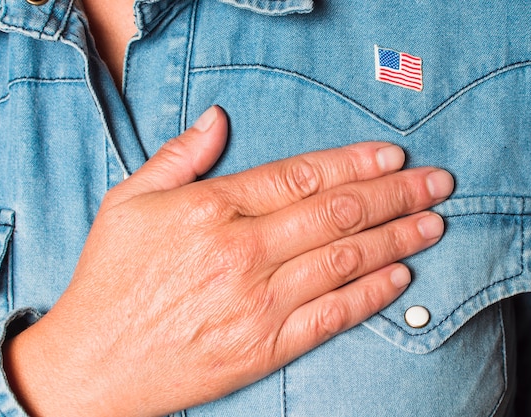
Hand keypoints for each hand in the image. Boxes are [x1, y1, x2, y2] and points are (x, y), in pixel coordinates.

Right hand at [3, 106, 453, 416]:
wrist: (92, 364)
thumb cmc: (110, 279)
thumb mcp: (129, 202)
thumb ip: (180, 156)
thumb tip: (219, 119)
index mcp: (212, 209)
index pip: (302, 176)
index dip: (355, 163)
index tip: (393, 158)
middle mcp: (244, 252)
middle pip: (338, 214)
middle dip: (396, 195)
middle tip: (438, 184)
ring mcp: (259, 302)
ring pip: (346, 262)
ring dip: (398, 240)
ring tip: (433, 224)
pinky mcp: (266, 347)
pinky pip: (333, 316)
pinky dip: (372, 295)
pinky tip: (401, 278)